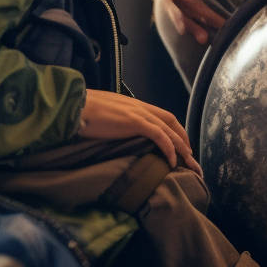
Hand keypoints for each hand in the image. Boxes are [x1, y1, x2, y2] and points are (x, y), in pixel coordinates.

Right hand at [77, 91, 201, 174]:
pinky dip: (169, 148)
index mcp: (134, 104)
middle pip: (171, 121)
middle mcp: (140, 106)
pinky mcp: (135, 122)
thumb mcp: (105, 115)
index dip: (174, 129)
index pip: (162, 116)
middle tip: (191, 156)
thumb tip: (116, 132)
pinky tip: (172, 161)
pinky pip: (160, 136)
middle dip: (184, 139)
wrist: (75, 105)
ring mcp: (139, 113)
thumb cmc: (83, 112)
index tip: (180, 144)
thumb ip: (115, 121)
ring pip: (169, 130)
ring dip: (182, 147)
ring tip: (189, 162)